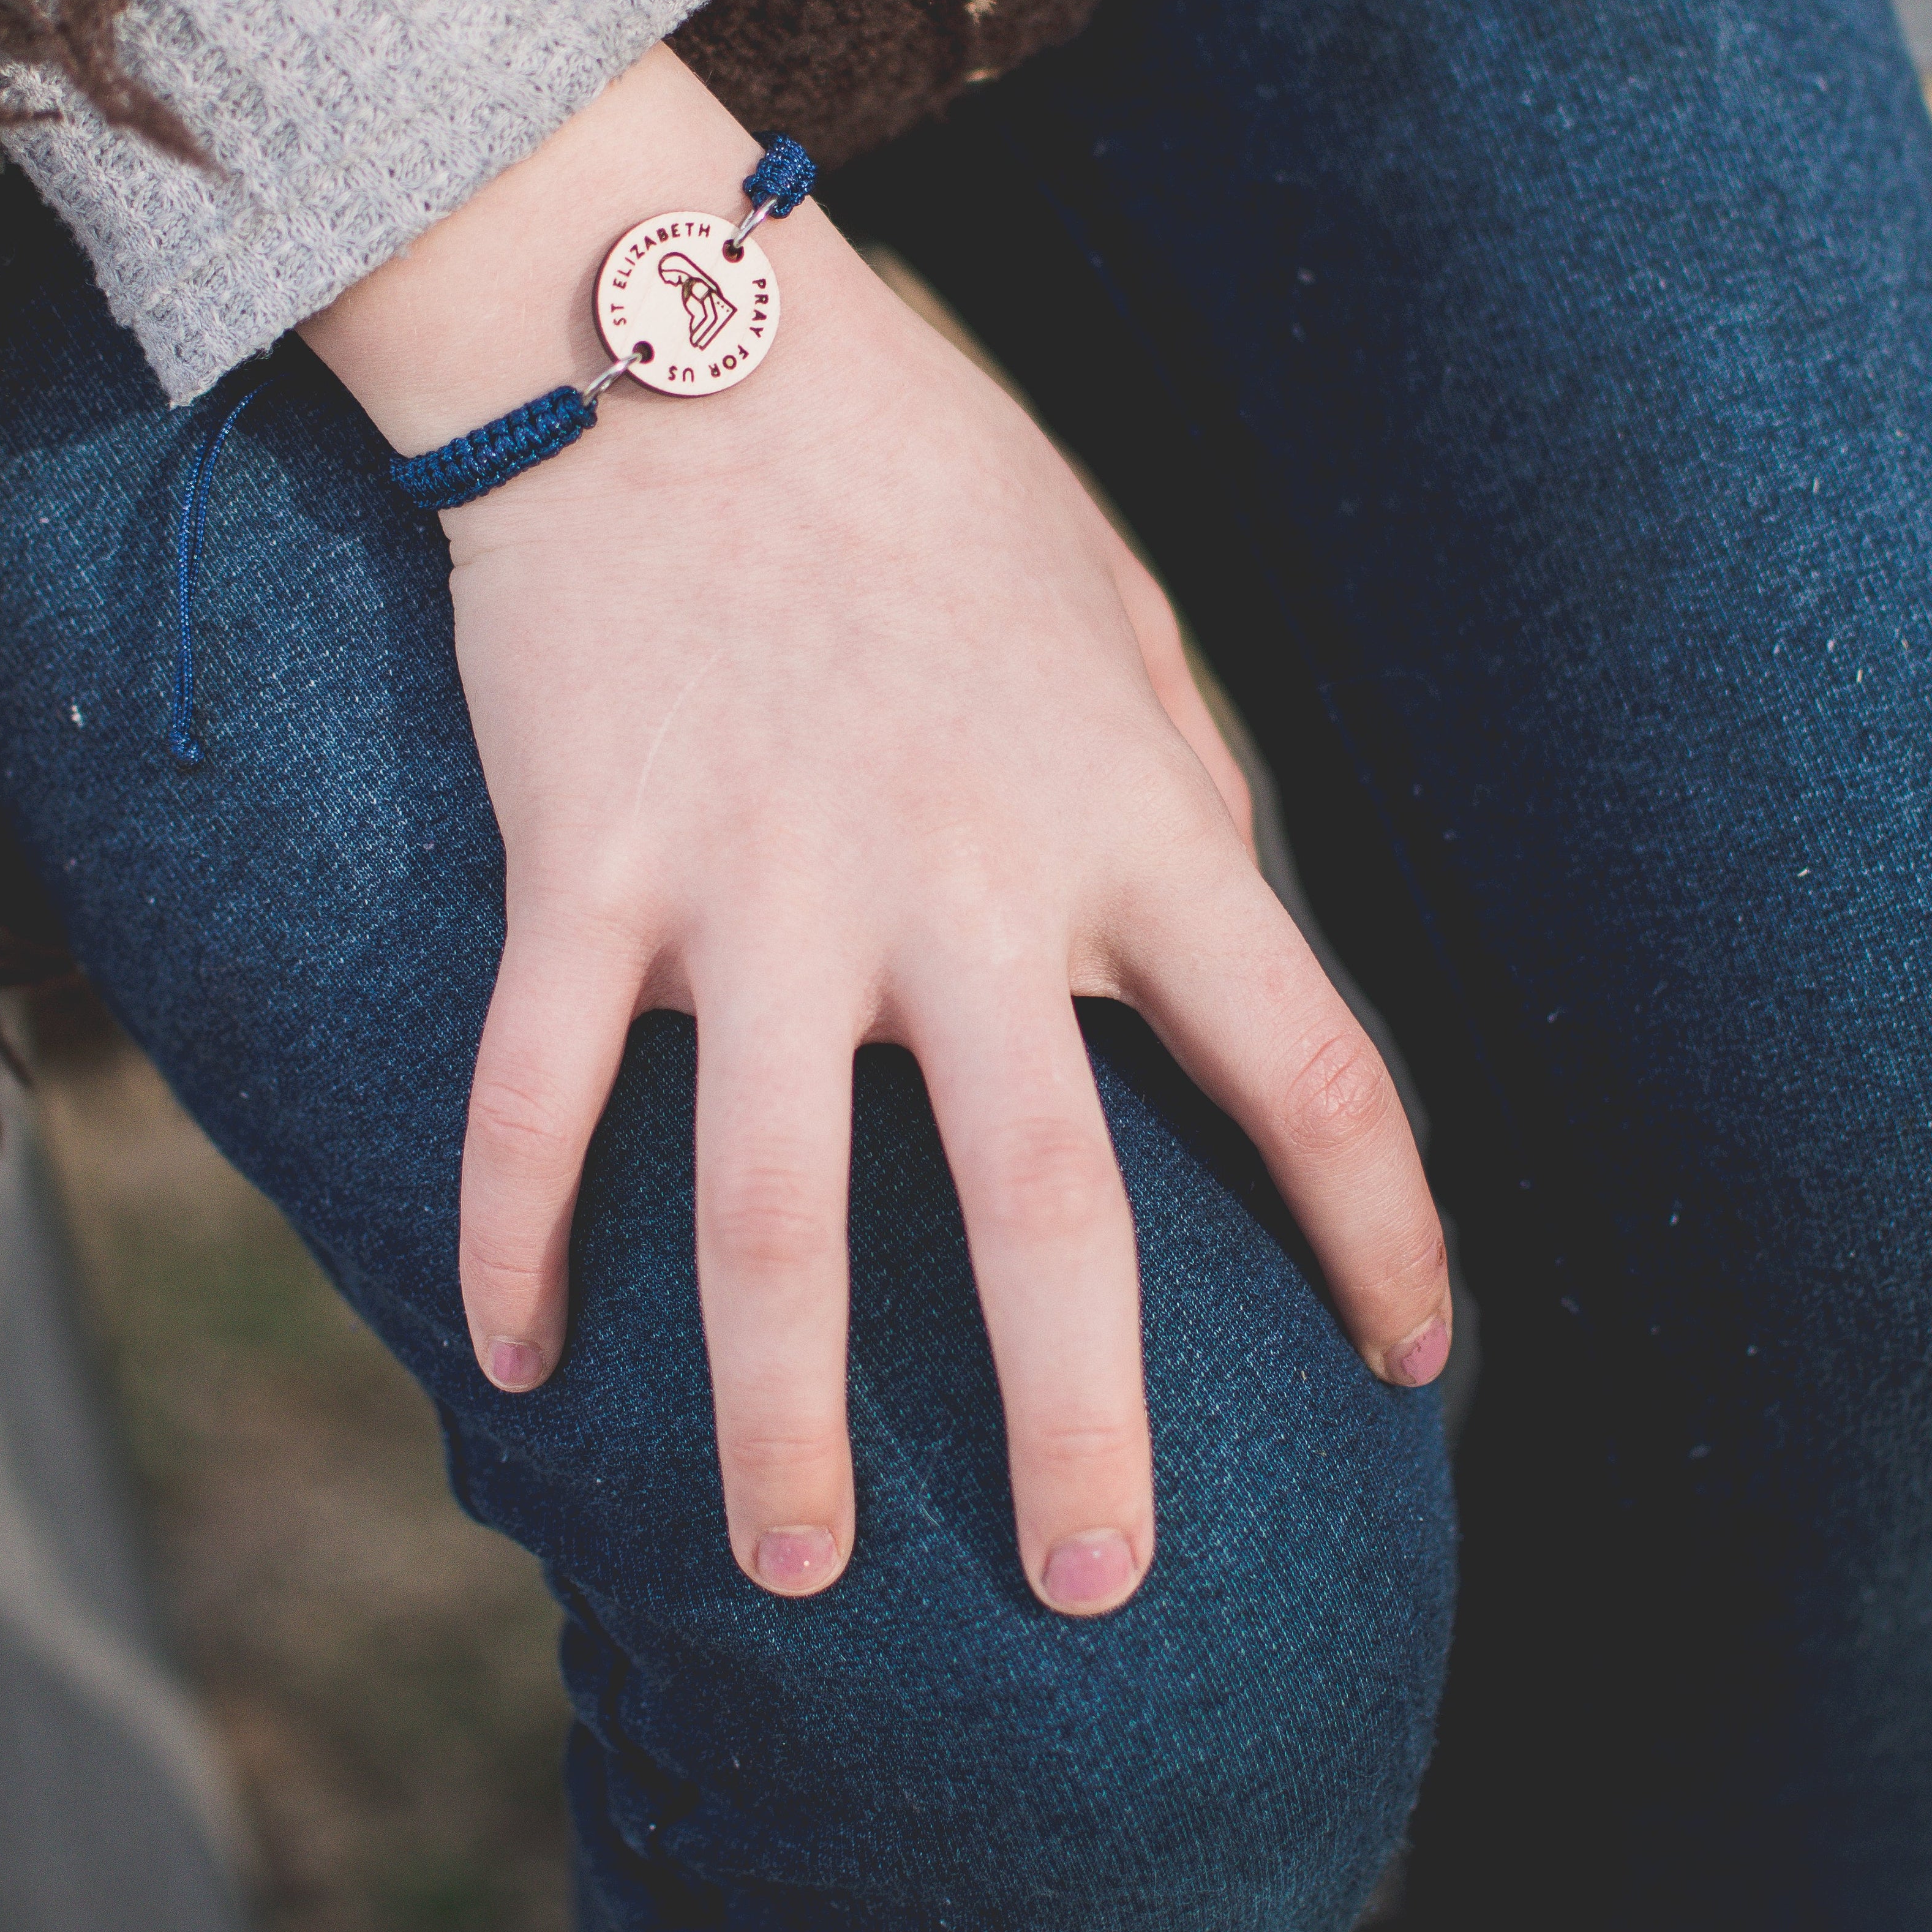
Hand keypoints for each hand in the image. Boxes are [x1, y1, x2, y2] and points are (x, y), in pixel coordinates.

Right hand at [302, 47, 1452, 1615]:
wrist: (687, 340)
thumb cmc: (930, 471)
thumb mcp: (1120, 605)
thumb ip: (1189, 776)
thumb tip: (1233, 922)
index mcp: (1127, 816)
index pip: (1314, 1067)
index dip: (1387, 1231)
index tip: (1415, 1357)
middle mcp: (959, 880)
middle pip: (1049, 1203)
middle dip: (1084, 1422)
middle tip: (1098, 1591)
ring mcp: (759, 884)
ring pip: (777, 1209)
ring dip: (780, 1413)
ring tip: (790, 1569)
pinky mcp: (588, 865)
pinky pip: (537, 1091)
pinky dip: (517, 1236)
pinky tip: (516, 1359)